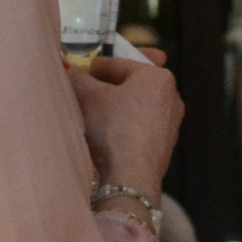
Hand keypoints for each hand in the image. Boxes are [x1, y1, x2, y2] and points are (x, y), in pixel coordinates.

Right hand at [70, 52, 183, 199]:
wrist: (130, 177)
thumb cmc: (113, 129)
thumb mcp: (88, 96)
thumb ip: (78, 77)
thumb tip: (71, 71)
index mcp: (158, 77)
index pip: (120, 63)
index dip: (96, 65)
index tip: (80, 70)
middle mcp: (171, 96)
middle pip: (132, 84)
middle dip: (109, 85)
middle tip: (88, 89)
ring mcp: (171, 122)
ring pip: (137, 106)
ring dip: (117, 106)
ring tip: (95, 112)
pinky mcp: (165, 144)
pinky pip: (141, 126)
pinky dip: (125, 125)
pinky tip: (109, 133)